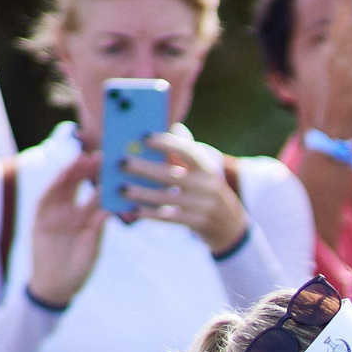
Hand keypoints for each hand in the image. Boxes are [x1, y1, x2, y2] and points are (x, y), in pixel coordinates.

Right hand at [27, 152, 106, 307]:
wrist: (57, 286)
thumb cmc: (79, 268)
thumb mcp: (92, 247)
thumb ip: (97, 228)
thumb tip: (108, 210)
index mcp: (87, 218)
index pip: (95, 193)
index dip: (103, 179)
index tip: (114, 166)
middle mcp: (71, 212)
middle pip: (78, 185)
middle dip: (86, 170)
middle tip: (98, 156)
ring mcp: (55, 216)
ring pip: (62, 189)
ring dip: (69, 174)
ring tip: (80, 160)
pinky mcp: (40, 221)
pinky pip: (45, 202)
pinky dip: (53, 189)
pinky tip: (61, 178)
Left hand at [121, 133, 247, 253]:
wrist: (230, 225)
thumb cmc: (208, 190)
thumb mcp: (205, 170)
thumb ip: (188, 150)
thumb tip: (175, 126)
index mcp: (208, 167)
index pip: (188, 151)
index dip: (167, 143)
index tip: (144, 137)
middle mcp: (207, 185)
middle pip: (170, 175)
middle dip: (144, 168)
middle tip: (121, 162)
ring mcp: (203, 205)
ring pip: (166, 197)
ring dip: (141, 193)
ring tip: (121, 188)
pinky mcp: (196, 222)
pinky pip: (169, 217)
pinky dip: (151, 214)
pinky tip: (134, 210)